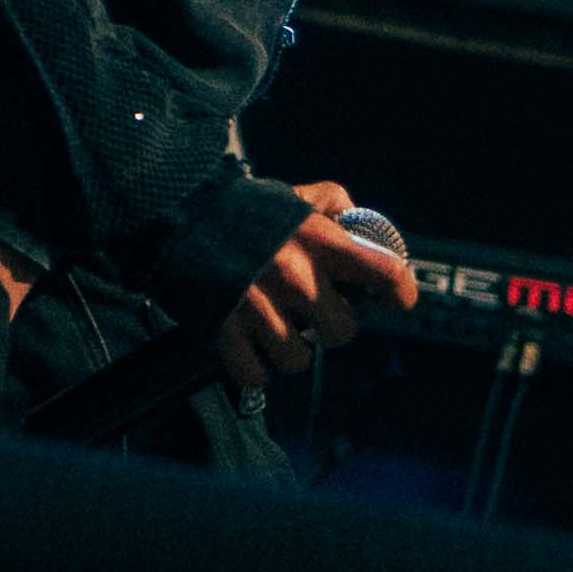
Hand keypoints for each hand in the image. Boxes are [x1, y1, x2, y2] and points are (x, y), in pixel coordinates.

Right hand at [208, 179, 414, 394]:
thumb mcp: (293, 197)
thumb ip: (335, 207)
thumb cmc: (242, 209)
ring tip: (272, 327)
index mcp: (318, 240)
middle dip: (329, 325)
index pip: (385, 274)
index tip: (396, 300)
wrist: (173, 214)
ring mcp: (259, 308)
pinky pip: (256, 374)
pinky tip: (246, 343)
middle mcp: (296, 276)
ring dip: (288, 349)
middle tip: (309, 312)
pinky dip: (252, 365)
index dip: (399, 292)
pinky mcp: (225, 331)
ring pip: (298, 361)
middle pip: (342, 332)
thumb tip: (367, 231)